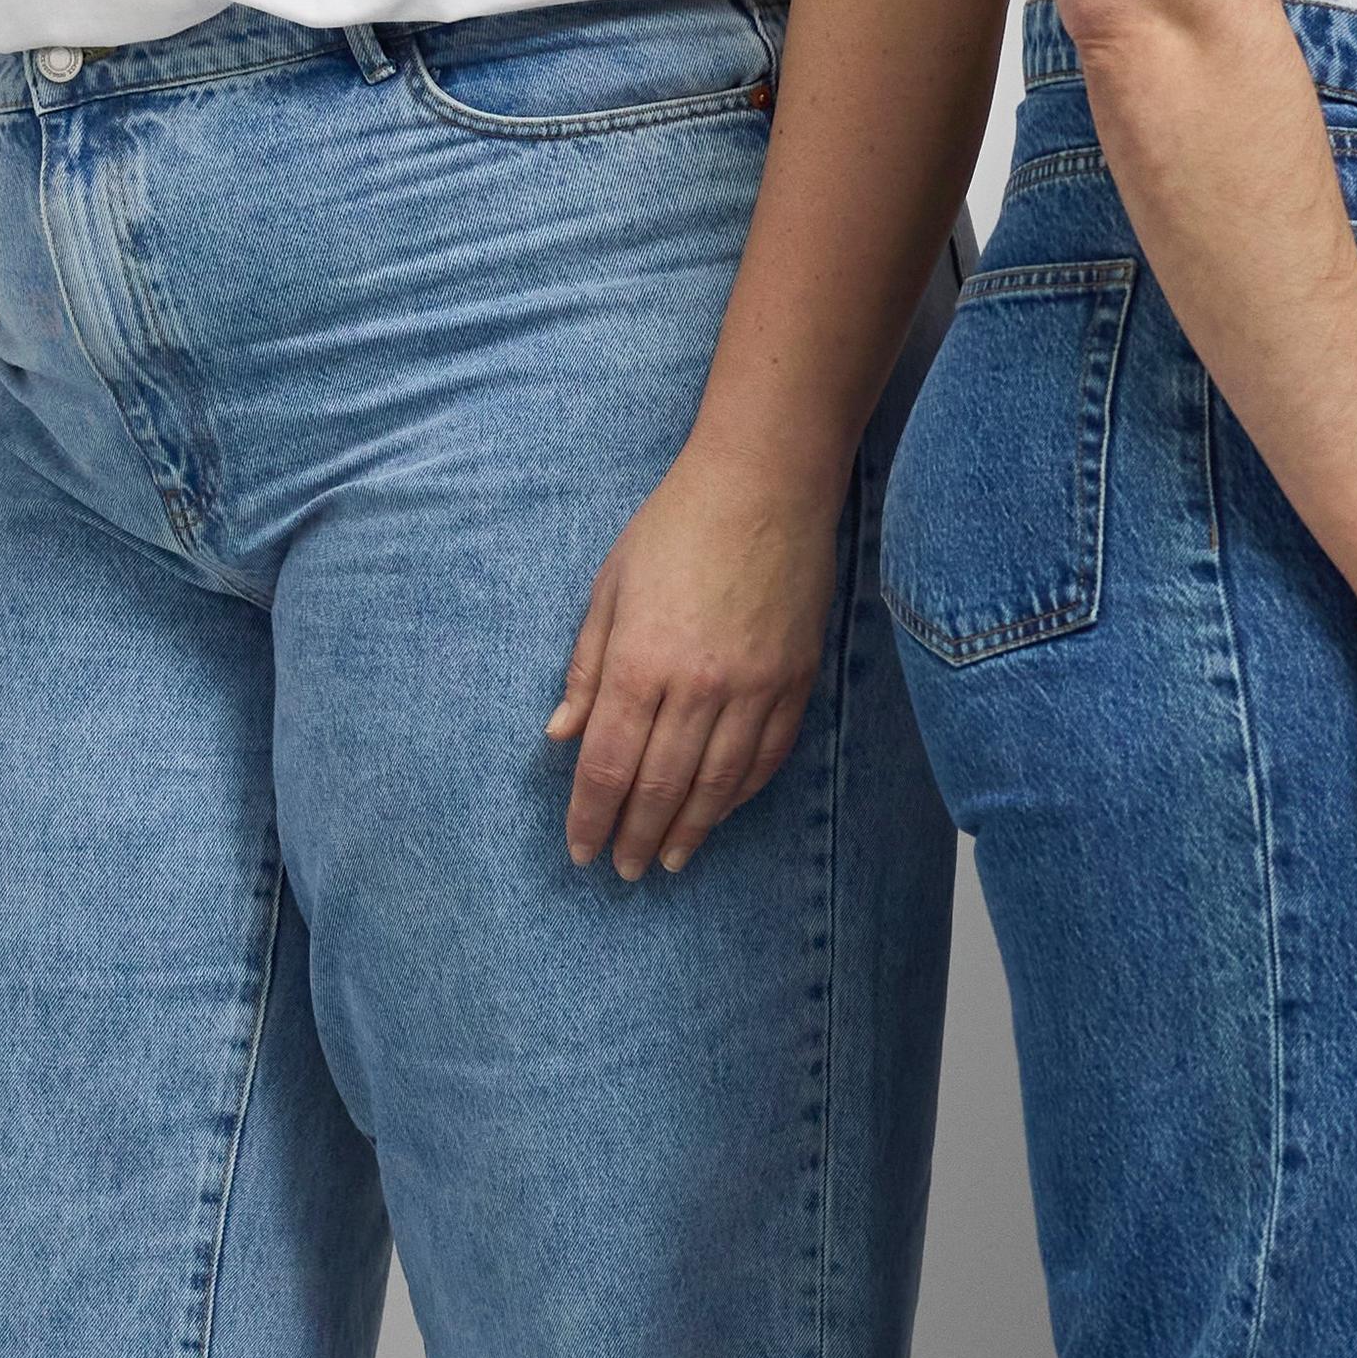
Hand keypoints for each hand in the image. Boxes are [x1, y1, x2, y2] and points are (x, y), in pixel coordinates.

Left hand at [548, 436, 845, 878]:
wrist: (766, 486)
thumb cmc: (674, 528)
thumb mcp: (609, 589)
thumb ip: (587, 668)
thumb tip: (561, 735)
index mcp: (641, 661)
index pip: (609, 764)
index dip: (591, 816)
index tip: (581, 850)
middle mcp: (698, 686)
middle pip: (660, 785)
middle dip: (637, 836)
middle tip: (624, 870)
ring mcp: (754, 687)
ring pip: (717, 783)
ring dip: (690, 829)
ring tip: (672, 860)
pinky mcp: (795, 680)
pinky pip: (767, 755)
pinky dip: (740, 793)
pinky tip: (720, 811)